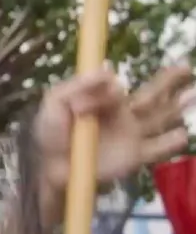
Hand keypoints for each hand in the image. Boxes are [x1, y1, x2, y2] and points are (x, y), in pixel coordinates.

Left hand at [35, 65, 194, 193]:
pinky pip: (157, 148)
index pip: (115, 88)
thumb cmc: (51, 133)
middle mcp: (122, 114)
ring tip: (195, 94)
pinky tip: (183, 134)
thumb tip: (108, 69)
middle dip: (168, 81)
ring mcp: (131, 135)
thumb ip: (78, 85)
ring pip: (161, 116)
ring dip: (179, 106)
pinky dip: (171, 142)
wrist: (52, 167)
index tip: (82, 107)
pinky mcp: (135, 156)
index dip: (105, 93)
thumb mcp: (55, 103)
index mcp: (103, 100)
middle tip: (186, 66)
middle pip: (151, 95)